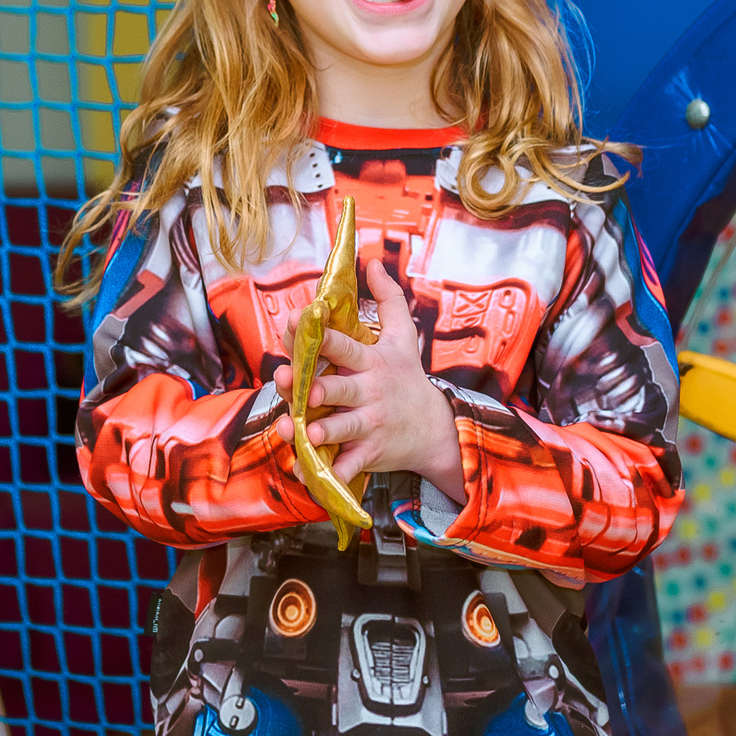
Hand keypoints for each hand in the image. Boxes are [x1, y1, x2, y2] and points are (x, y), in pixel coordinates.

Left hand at [275, 262, 462, 496]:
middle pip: (339, 390)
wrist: (435, 429)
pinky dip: (325, 472)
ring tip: (304, 432)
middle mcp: (369, 394)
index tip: (300, 319)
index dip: (323, 334)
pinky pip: (345, 465)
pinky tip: (305, 472)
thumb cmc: (408, 378)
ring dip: (322, 432)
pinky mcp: (369, 453)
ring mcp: (369, 425)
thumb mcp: (403, 337)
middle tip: (303, 389)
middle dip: (319, 390)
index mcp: (371, 363)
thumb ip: (389, 299)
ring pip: (341, 429)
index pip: (345, 345)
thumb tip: (371, 262)